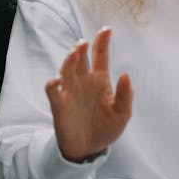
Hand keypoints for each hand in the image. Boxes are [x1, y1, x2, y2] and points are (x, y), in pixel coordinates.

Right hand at [45, 27, 133, 162]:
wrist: (89, 149)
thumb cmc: (107, 128)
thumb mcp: (122, 114)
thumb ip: (125, 95)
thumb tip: (126, 75)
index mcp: (100, 80)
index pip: (100, 56)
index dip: (102, 42)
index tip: (106, 30)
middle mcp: (84, 81)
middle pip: (80, 58)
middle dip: (81, 49)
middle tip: (84, 43)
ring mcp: (70, 91)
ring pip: (66, 69)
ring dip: (69, 61)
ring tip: (75, 54)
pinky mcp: (59, 104)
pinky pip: (53, 89)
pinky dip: (54, 83)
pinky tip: (59, 81)